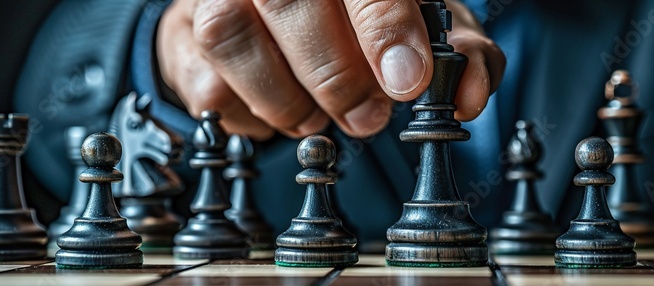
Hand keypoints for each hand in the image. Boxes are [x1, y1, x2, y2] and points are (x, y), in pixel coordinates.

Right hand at [157, 0, 504, 139]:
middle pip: (290, 0)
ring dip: (286, 98)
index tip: (407, 80)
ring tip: (317, 119)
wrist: (282, 21)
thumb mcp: (426, 31)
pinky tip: (276, 113)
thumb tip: (471, 92)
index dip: (384, 26)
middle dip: (336, 76)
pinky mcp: (182, 31)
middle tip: (368, 116)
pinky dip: (248, 114)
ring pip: (232, 35)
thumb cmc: (362, 23)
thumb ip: (463, 55)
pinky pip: (204, 79)